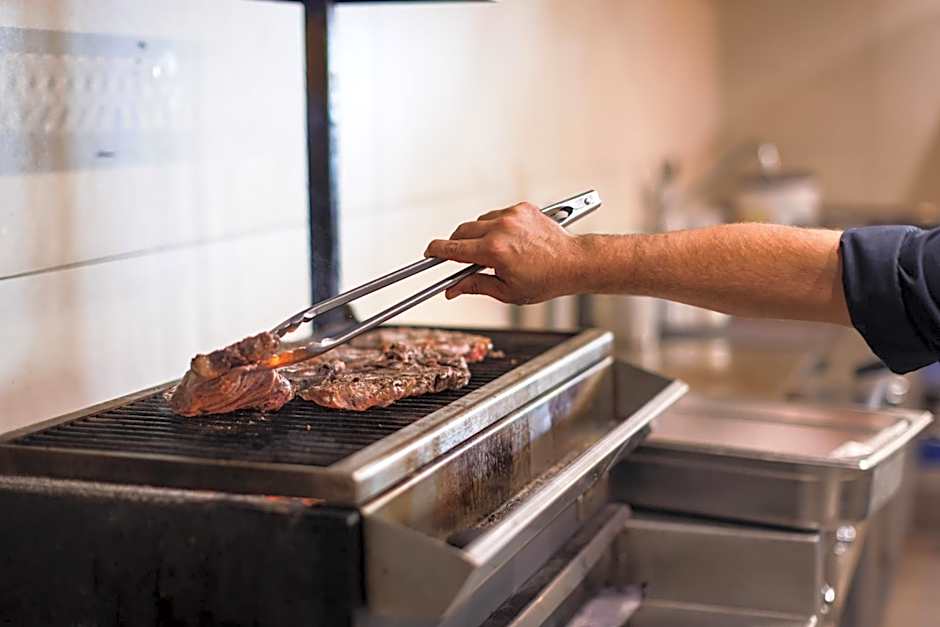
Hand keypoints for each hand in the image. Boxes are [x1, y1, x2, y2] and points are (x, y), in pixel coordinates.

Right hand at [424, 202, 585, 303]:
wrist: (575, 262)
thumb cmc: (546, 279)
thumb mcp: (507, 291)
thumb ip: (475, 287)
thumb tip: (454, 289)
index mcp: (494, 251)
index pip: (453, 248)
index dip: (437, 252)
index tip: (430, 254)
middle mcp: (501, 228)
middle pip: (462, 231)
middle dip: (456, 244)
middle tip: (460, 259)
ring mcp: (512, 215)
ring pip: (480, 222)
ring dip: (478, 235)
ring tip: (491, 252)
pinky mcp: (522, 208)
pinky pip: (498, 215)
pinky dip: (496, 226)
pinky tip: (507, 240)